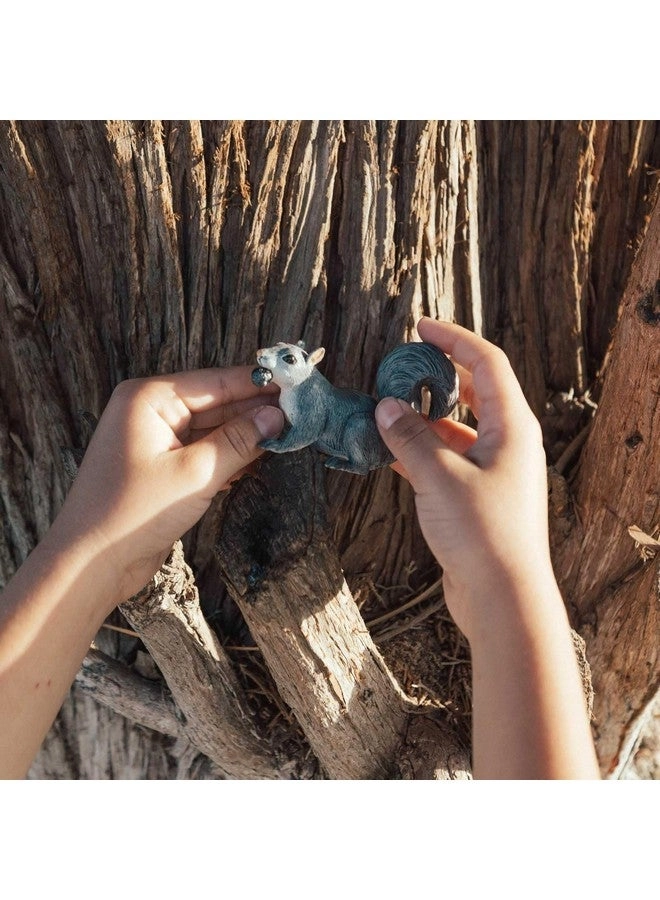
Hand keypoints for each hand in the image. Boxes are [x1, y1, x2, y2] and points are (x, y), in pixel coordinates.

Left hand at [52, 367, 283, 604]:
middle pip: (217, 402)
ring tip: (292, 434)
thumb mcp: (195, 473)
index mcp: (150, 398)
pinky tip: (263, 457)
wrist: (90, 565)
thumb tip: (279, 417)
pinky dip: (231, 455)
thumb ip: (240, 441)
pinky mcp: (162, 466)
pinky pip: (204, 450)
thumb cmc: (132, 514)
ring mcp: (155, 439)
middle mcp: (150, 411)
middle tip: (303, 414)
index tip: (299, 386)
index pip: (217, 382)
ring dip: (248, 435)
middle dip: (257, 411)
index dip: (260, 385)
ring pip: (213, 428)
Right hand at [375, 318, 550, 640]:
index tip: (420, 328)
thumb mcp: (439, 477)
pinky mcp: (476, 497)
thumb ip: (410, 437)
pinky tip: (387, 452)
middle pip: (472, 392)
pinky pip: (446, 460)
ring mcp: (493, 470)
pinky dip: (419, 452)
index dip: (454, 340)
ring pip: (454, 429)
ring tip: (383, 412)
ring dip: (421, 419)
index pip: (486, 363)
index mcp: (512, 426)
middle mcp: (507, 442)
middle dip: (436, 377)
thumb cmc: (482, 534)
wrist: (502, 598)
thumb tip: (385, 406)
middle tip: (400, 368)